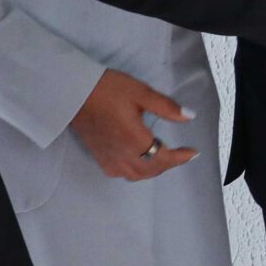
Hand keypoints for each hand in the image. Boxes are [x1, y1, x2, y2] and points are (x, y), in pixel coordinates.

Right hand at [69, 70, 197, 179]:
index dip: (181, 157)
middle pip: (150, 170)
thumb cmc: (108, 89)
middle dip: (168, 164)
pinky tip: (136, 161)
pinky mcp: (97, 156)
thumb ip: (166, 107)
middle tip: (180, 154)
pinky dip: (133, 172)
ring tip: (161, 158)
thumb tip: (189, 116)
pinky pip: (118, 173)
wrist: (72, 92)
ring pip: (134, 175)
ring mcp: (107, 158)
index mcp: (135, 141)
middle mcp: (121, 155)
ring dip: (152, 170)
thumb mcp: (141, 93)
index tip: (193, 152)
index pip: (164, 158)